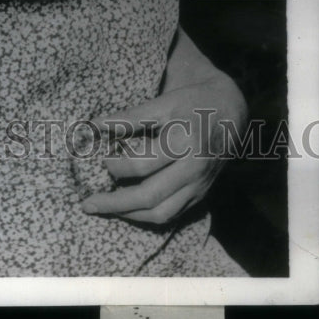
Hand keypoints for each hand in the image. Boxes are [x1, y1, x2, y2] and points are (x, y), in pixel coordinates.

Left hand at [81, 73, 247, 225]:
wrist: (230, 111)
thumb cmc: (192, 102)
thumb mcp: (163, 102)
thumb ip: (131, 116)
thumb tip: (96, 124)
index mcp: (184, 143)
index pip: (143, 164)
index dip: (117, 165)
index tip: (102, 159)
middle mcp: (194, 169)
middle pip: (150, 197)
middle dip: (115, 203)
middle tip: (88, 203)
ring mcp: (199, 186)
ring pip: (162, 213)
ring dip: (130, 215)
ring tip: (105, 209)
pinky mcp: (201, 194)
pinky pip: (173, 214)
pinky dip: (148, 216)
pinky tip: (129, 210)